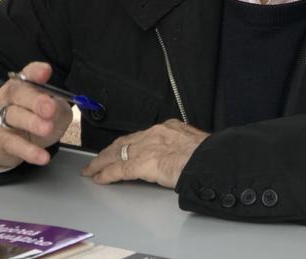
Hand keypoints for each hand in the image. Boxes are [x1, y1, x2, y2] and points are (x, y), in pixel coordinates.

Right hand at [0, 61, 72, 168]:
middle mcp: (9, 98)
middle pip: (19, 94)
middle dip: (35, 100)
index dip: (36, 71)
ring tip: (47, 129)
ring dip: (31, 122)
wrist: (9, 143)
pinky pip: (13, 144)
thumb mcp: (54, 112)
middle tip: (50, 108)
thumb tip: (57, 108)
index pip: (28, 74)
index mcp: (22, 85)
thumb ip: (58, 107)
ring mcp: (1, 117)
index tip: (46, 71)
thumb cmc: (35, 120)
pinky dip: (28, 151)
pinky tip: (43, 157)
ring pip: (14, 116)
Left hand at [81, 119, 209, 188]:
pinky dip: (107, 174)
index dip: (127, 144)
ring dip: (102, 162)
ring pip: (117, 153)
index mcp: (168, 128)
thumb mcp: (196, 145)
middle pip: (124, 142)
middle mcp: (155, 133)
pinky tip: (99, 178)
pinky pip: (119, 169)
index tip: (120, 149)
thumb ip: (182, 148)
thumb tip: (183, 158)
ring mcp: (147, 147)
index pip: (140, 136)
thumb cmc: (210, 157)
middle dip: (109, 151)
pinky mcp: (143, 163)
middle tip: (97, 160)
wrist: (213, 161)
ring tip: (92, 170)